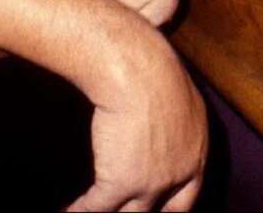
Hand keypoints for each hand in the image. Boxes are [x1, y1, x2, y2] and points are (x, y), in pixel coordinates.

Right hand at [67, 46, 207, 210]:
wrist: (138, 70)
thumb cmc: (153, 65)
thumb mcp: (175, 92)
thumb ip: (172, 113)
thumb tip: (163, 102)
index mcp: (197, 147)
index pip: (188, 192)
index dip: (170, 204)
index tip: (157, 207)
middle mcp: (182, 170)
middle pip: (165, 211)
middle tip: (128, 212)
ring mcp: (154, 182)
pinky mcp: (123, 184)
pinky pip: (96, 209)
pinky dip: (78, 212)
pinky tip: (65, 212)